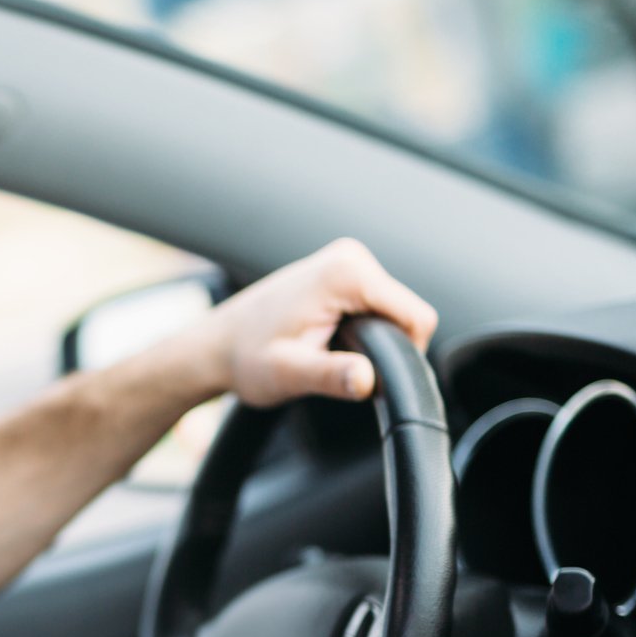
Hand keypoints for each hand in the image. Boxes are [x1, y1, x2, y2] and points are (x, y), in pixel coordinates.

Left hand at [197, 238, 439, 405]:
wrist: (218, 345)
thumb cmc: (246, 358)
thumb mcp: (288, 374)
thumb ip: (330, 375)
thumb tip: (366, 379)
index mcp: (346, 273)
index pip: (417, 318)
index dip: (404, 356)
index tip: (363, 375)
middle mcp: (351, 257)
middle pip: (408, 314)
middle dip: (385, 348)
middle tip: (335, 365)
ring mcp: (347, 261)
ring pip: (395, 313)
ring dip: (373, 341)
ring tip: (327, 352)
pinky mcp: (344, 272)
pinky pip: (378, 308)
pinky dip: (363, 332)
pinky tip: (327, 340)